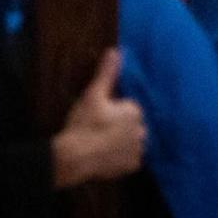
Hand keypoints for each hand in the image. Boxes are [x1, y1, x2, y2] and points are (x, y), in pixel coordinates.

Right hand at [51, 51, 146, 188]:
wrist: (76, 157)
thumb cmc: (84, 123)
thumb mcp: (93, 94)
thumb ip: (107, 73)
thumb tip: (115, 51)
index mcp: (135, 112)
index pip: (128, 107)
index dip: (112, 109)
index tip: (98, 114)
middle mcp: (142, 131)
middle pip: (131, 124)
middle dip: (119, 125)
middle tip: (97, 127)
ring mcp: (138, 150)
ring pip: (131, 141)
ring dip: (121, 141)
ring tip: (100, 142)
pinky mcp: (133, 166)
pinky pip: (129, 157)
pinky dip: (120, 156)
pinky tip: (105, 154)